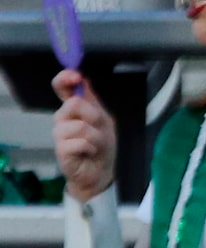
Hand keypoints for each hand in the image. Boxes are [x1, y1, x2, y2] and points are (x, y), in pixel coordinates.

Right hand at [50, 71, 117, 201]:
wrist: (99, 172)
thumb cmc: (101, 146)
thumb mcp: (103, 120)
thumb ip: (92, 101)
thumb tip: (83, 79)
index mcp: (72, 109)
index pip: (61, 87)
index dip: (65, 79)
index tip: (75, 76)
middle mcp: (62, 118)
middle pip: (74, 104)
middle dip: (95, 117)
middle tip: (100, 130)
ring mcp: (59, 134)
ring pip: (80, 126)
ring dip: (97, 137)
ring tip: (96, 145)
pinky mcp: (61, 150)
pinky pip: (80, 142)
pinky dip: (91, 148)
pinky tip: (89, 153)